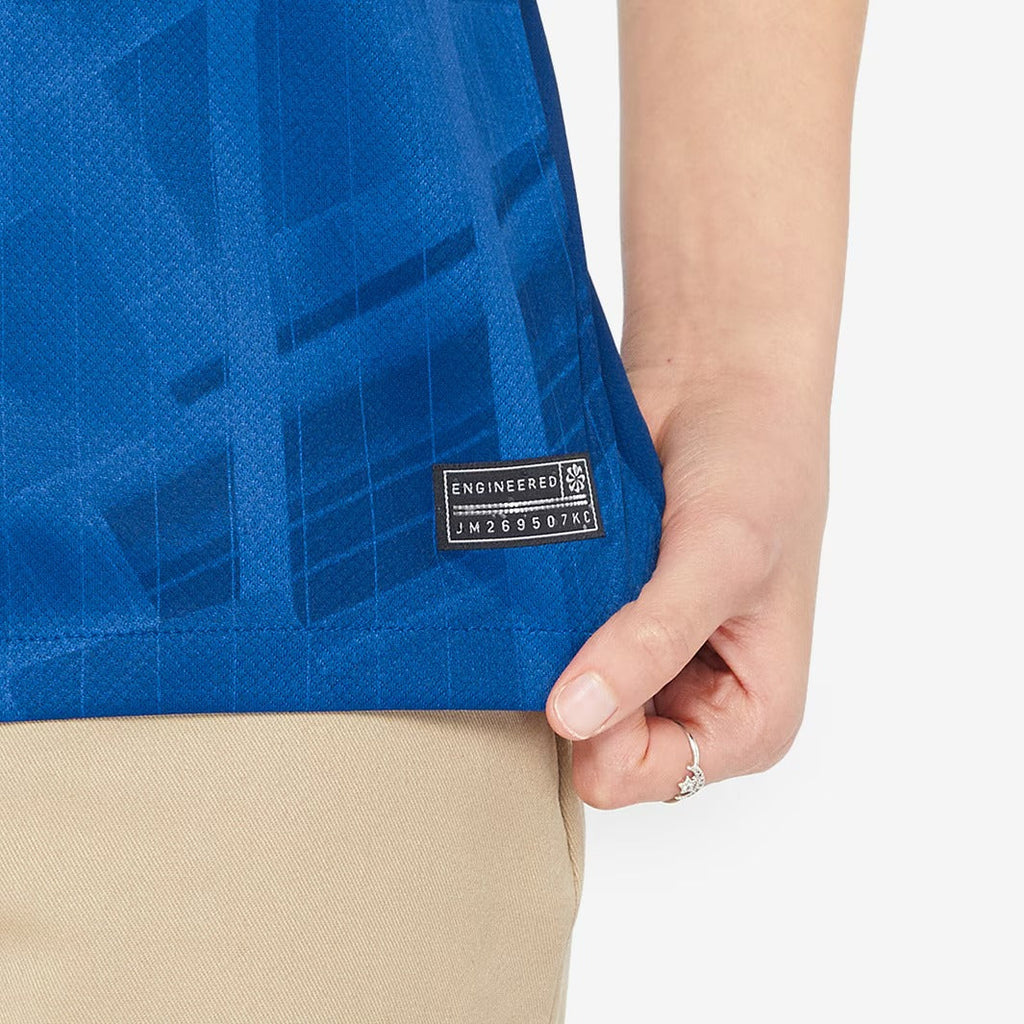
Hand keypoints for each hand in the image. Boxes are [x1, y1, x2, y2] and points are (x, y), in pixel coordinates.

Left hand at [544, 357, 830, 807]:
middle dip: (580, 684)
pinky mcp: (605, 624)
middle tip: (587, 606)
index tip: (595, 647)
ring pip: (567, 702)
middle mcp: (696, 704)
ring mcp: (645, 664)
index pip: (643, 775)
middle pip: (598, 747)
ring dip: (559, 649)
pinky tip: (559, 579)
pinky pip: (552, 654)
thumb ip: (651, 643)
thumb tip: (574, 718)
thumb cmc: (756, 464)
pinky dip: (545, 622)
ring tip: (579, 585)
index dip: (607, 724)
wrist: (721, 384)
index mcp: (751, 718)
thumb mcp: (717, 559)